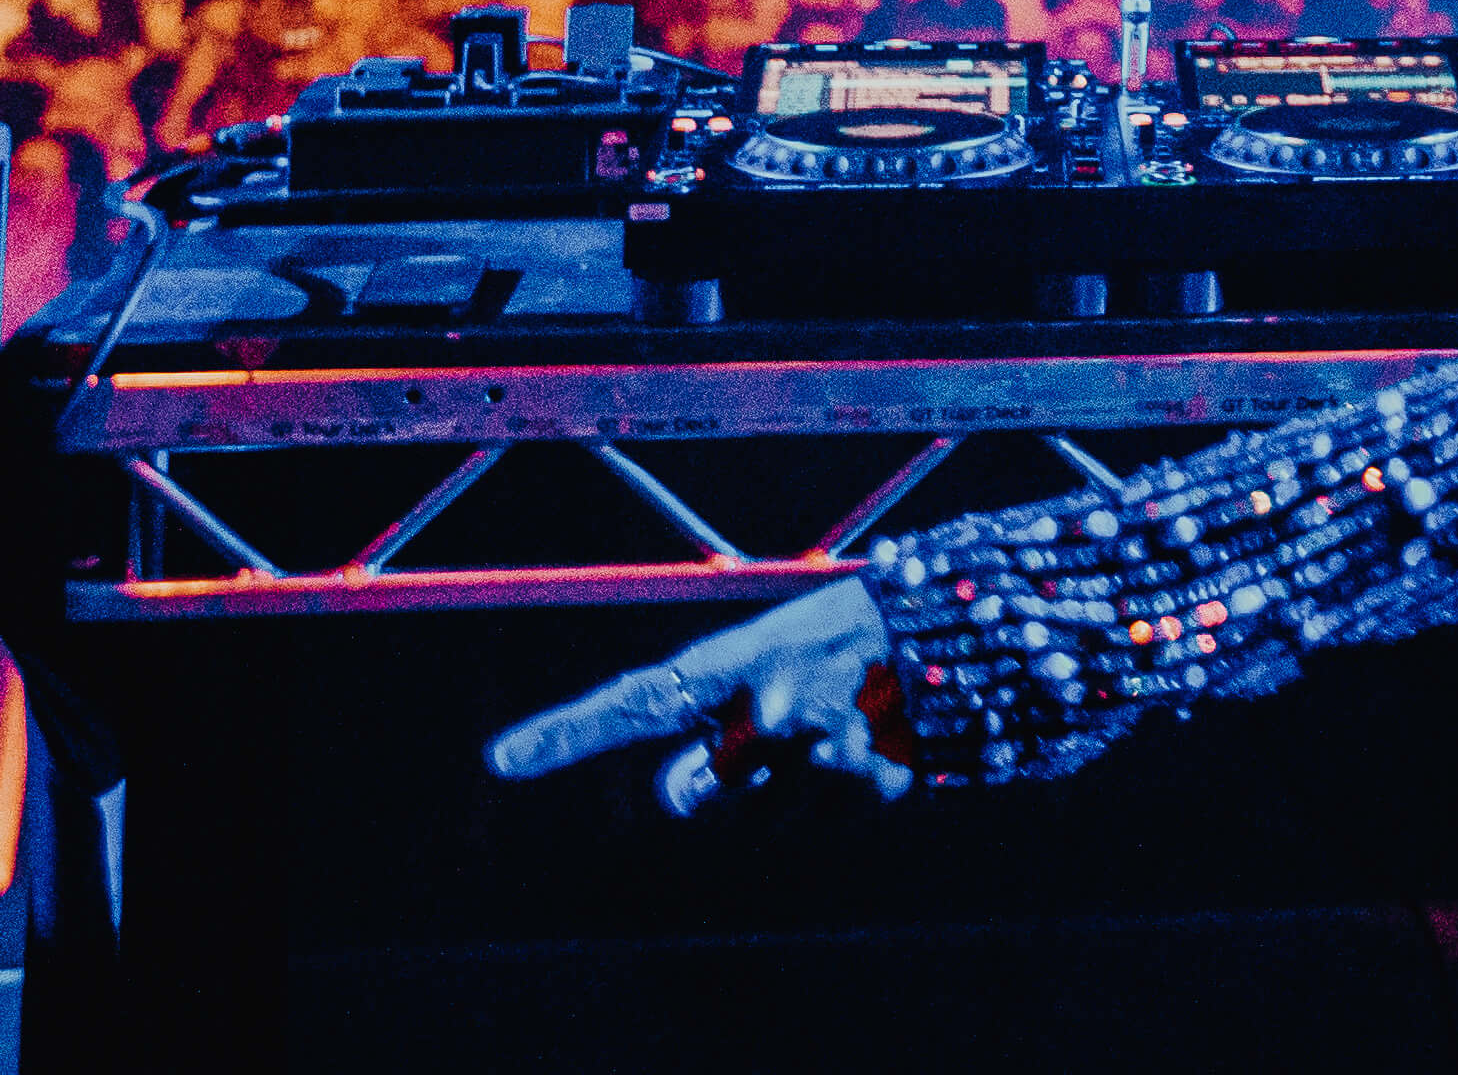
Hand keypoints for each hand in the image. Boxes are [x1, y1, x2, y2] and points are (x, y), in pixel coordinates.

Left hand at [484, 575, 910, 814]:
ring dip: (779, 789)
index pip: (634, 700)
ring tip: (826, 728)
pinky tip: (860, 748)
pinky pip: (814, 826)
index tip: (503, 760)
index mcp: (736, 660)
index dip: (566, 732)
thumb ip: (711, 716)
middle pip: (685, 794)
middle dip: (703, 783)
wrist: (954, 630)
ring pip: (752, 817)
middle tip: (750, 741)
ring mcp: (817, 758)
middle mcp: (765, 711)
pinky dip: (832, 798)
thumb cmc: (840, 639)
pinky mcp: (867, 793)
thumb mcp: (766, 655)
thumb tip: (674, 791)